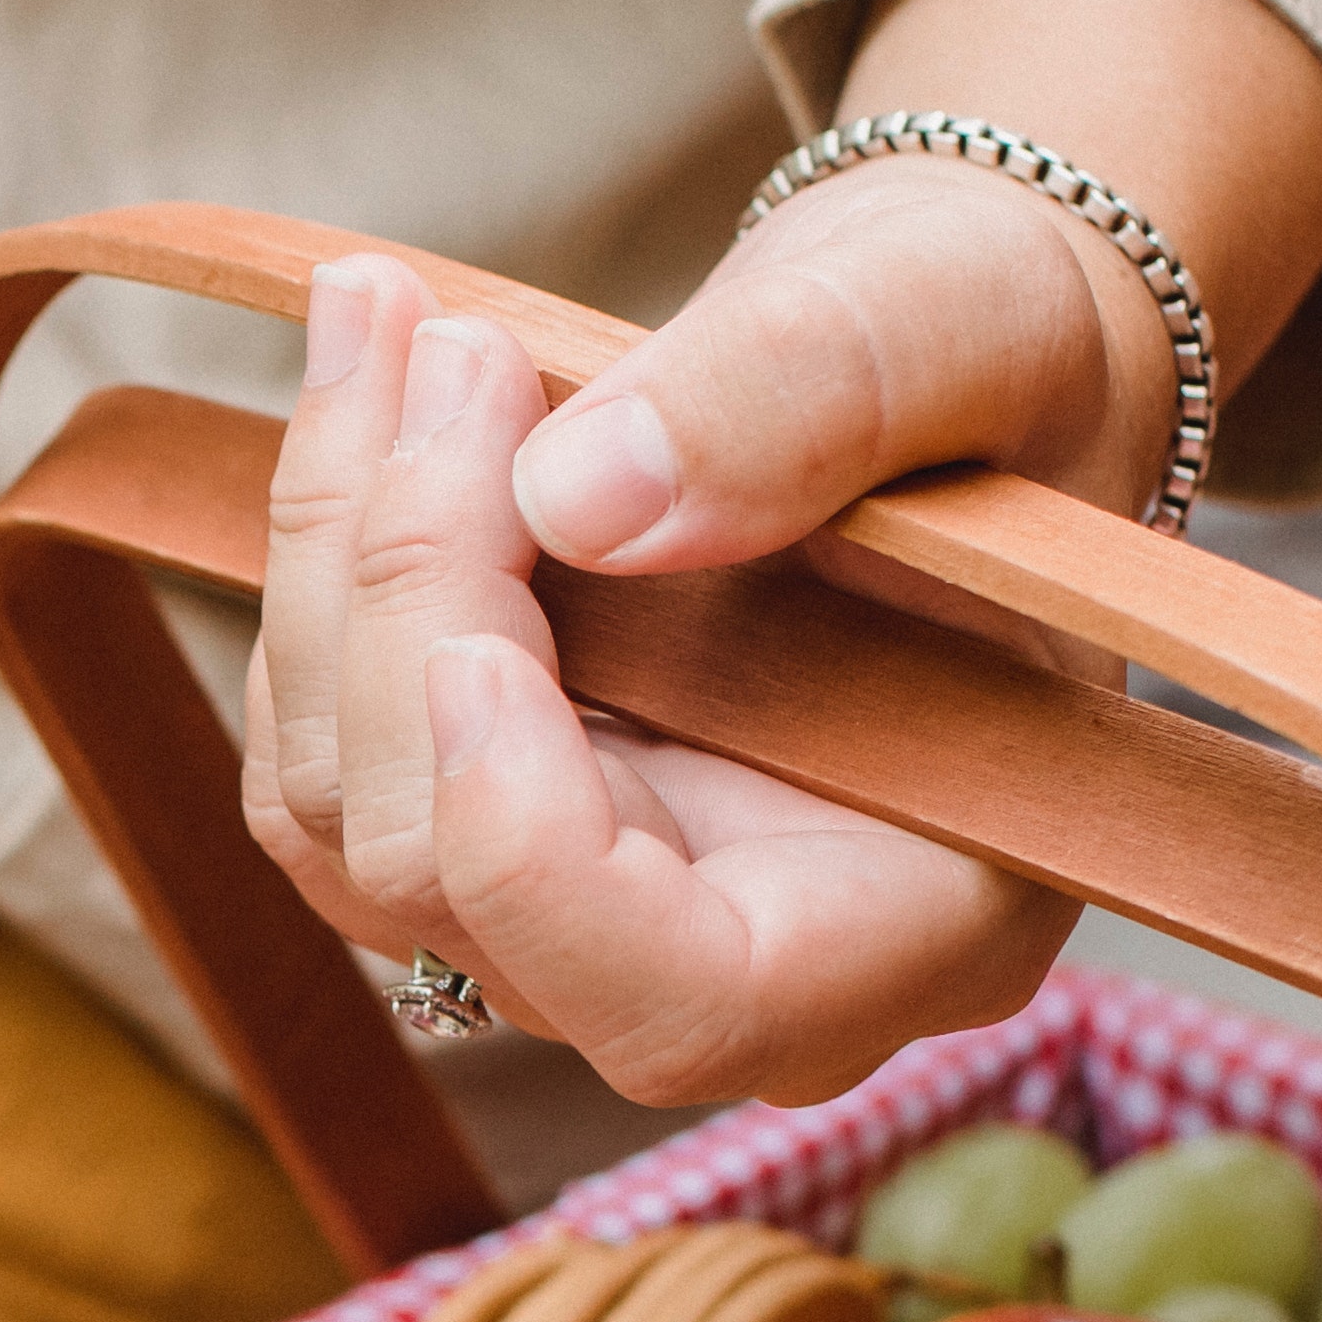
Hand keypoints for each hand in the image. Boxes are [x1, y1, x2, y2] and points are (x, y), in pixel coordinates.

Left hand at [241, 0, 1321, 1111]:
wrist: (932, 367)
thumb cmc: (1001, 365)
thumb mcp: (963, 320)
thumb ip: (810, 394)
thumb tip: (579, 501)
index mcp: (924, 922)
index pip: (679, 1001)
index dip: (529, 847)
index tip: (474, 641)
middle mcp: (733, 967)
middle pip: (454, 882)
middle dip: (410, 602)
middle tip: (453, 345)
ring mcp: (581, 916)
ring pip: (349, 818)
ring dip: (333, 560)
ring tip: (391, 320)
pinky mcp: (477, 832)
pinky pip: (322, 754)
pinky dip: (320, 568)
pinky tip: (369, 388)